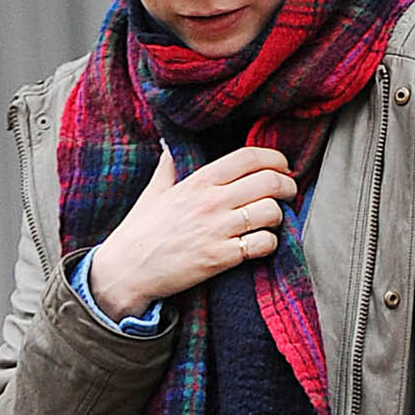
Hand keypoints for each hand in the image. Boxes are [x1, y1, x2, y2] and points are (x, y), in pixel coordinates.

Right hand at [84, 143, 296, 320]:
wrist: (127, 270)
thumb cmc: (141, 231)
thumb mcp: (154, 192)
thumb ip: (168, 166)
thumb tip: (169, 144)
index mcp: (198, 181)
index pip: (248, 158)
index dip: (275, 159)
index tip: (282, 167)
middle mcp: (211, 202)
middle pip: (269, 182)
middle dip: (287, 187)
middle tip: (288, 193)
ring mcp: (217, 230)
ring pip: (271, 212)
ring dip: (278, 217)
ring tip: (270, 221)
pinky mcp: (221, 258)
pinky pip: (262, 244)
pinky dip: (269, 244)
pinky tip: (260, 244)